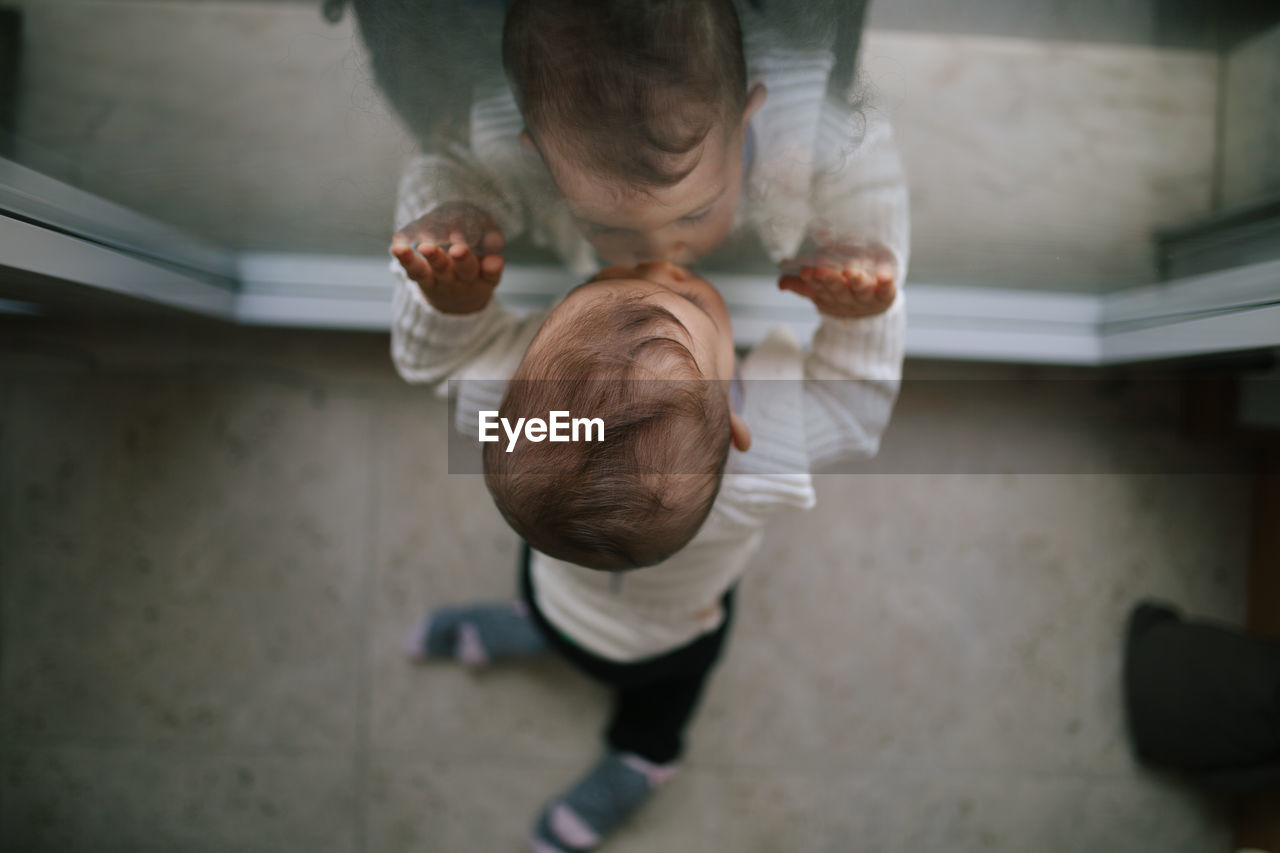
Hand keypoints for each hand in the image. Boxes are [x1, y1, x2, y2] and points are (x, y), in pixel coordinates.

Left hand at [390, 202, 505, 314]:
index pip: (491, 273)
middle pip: (466, 270)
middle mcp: (463, 280)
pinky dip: (406, 260)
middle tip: (458, 249)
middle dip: (463, 259)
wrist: (454, 305)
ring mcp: (443, 281)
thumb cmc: (473, 278)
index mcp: (483, 277)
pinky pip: (415, 271)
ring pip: (439, 269)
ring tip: (426, 247)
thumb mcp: (487, 275)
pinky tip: (398, 248)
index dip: (492, 267)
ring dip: (433, 257)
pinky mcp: (424, 280)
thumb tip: (496, 258)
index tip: (494, 260)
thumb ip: (492, 265)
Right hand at [778, 239, 897, 317]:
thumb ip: (801, 286)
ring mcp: (866, 297)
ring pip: (860, 290)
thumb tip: (780, 283)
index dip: (813, 281)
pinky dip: (886, 285)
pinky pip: (887, 291)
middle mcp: (847, 297)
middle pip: (837, 289)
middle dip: (829, 280)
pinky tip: (885, 277)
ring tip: (851, 273)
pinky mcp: (884, 296)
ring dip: (855, 281)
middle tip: (820, 271)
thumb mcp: (820, 293)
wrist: (870, 316)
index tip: (806, 272)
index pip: (819, 287)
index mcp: (829, 295)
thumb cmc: (841, 296)